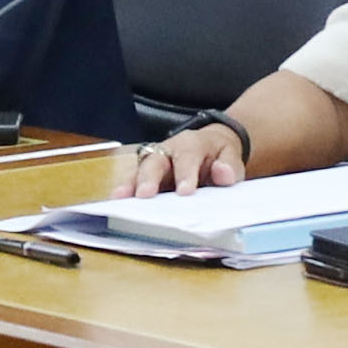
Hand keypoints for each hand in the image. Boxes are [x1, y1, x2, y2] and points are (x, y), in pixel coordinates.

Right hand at [126, 122, 250, 194]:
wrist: (210, 148)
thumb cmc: (219, 156)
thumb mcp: (231, 157)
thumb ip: (229, 165)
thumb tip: (224, 173)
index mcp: (191, 144)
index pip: (187, 157)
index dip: (185, 174)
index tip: (185, 192)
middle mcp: (167, 150)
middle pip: (155, 161)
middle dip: (149, 178)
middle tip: (144, 194)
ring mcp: (154, 162)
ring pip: (139, 170)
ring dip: (130, 184)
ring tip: (120, 199)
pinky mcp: (145, 175)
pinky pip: (133, 181)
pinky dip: (125, 191)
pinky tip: (116, 204)